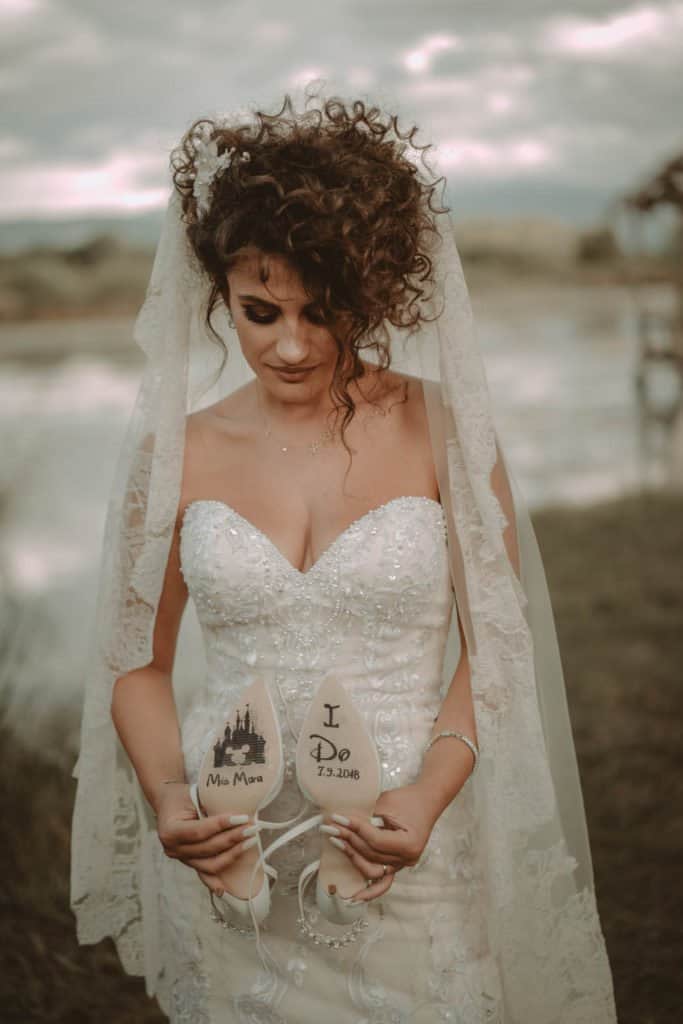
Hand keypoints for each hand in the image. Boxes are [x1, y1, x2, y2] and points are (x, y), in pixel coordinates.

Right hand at [155, 783, 258, 896]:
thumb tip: (239, 814)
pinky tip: (226, 887)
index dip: (221, 826)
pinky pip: (205, 873)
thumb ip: (210, 806)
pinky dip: (215, 881)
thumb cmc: (181, 797)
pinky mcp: (190, 863)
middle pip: (207, 848)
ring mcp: (181, 859)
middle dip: (232, 838)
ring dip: (232, 854)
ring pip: (209, 864)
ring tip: (250, 841)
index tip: (241, 818)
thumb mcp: (192, 795)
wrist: (168, 804)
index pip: (199, 831)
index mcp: (169, 831)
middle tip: (252, 828)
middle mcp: (173, 849)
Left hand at [321, 781, 439, 902]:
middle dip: (348, 839)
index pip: (375, 840)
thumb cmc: (408, 799)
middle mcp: (406, 858)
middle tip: (331, 826)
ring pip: (372, 869)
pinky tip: (355, 897)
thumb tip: (343, 823)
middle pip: (371, 854)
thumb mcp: (387, 803)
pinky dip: (370, 891)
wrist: (426, 801)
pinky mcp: (396, 864)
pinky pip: (383, 882)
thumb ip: (367, 817)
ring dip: (352, 856)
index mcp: (408, 843)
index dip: (355, 829)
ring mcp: (402, 864)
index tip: (338, 818)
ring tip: (336, 842)